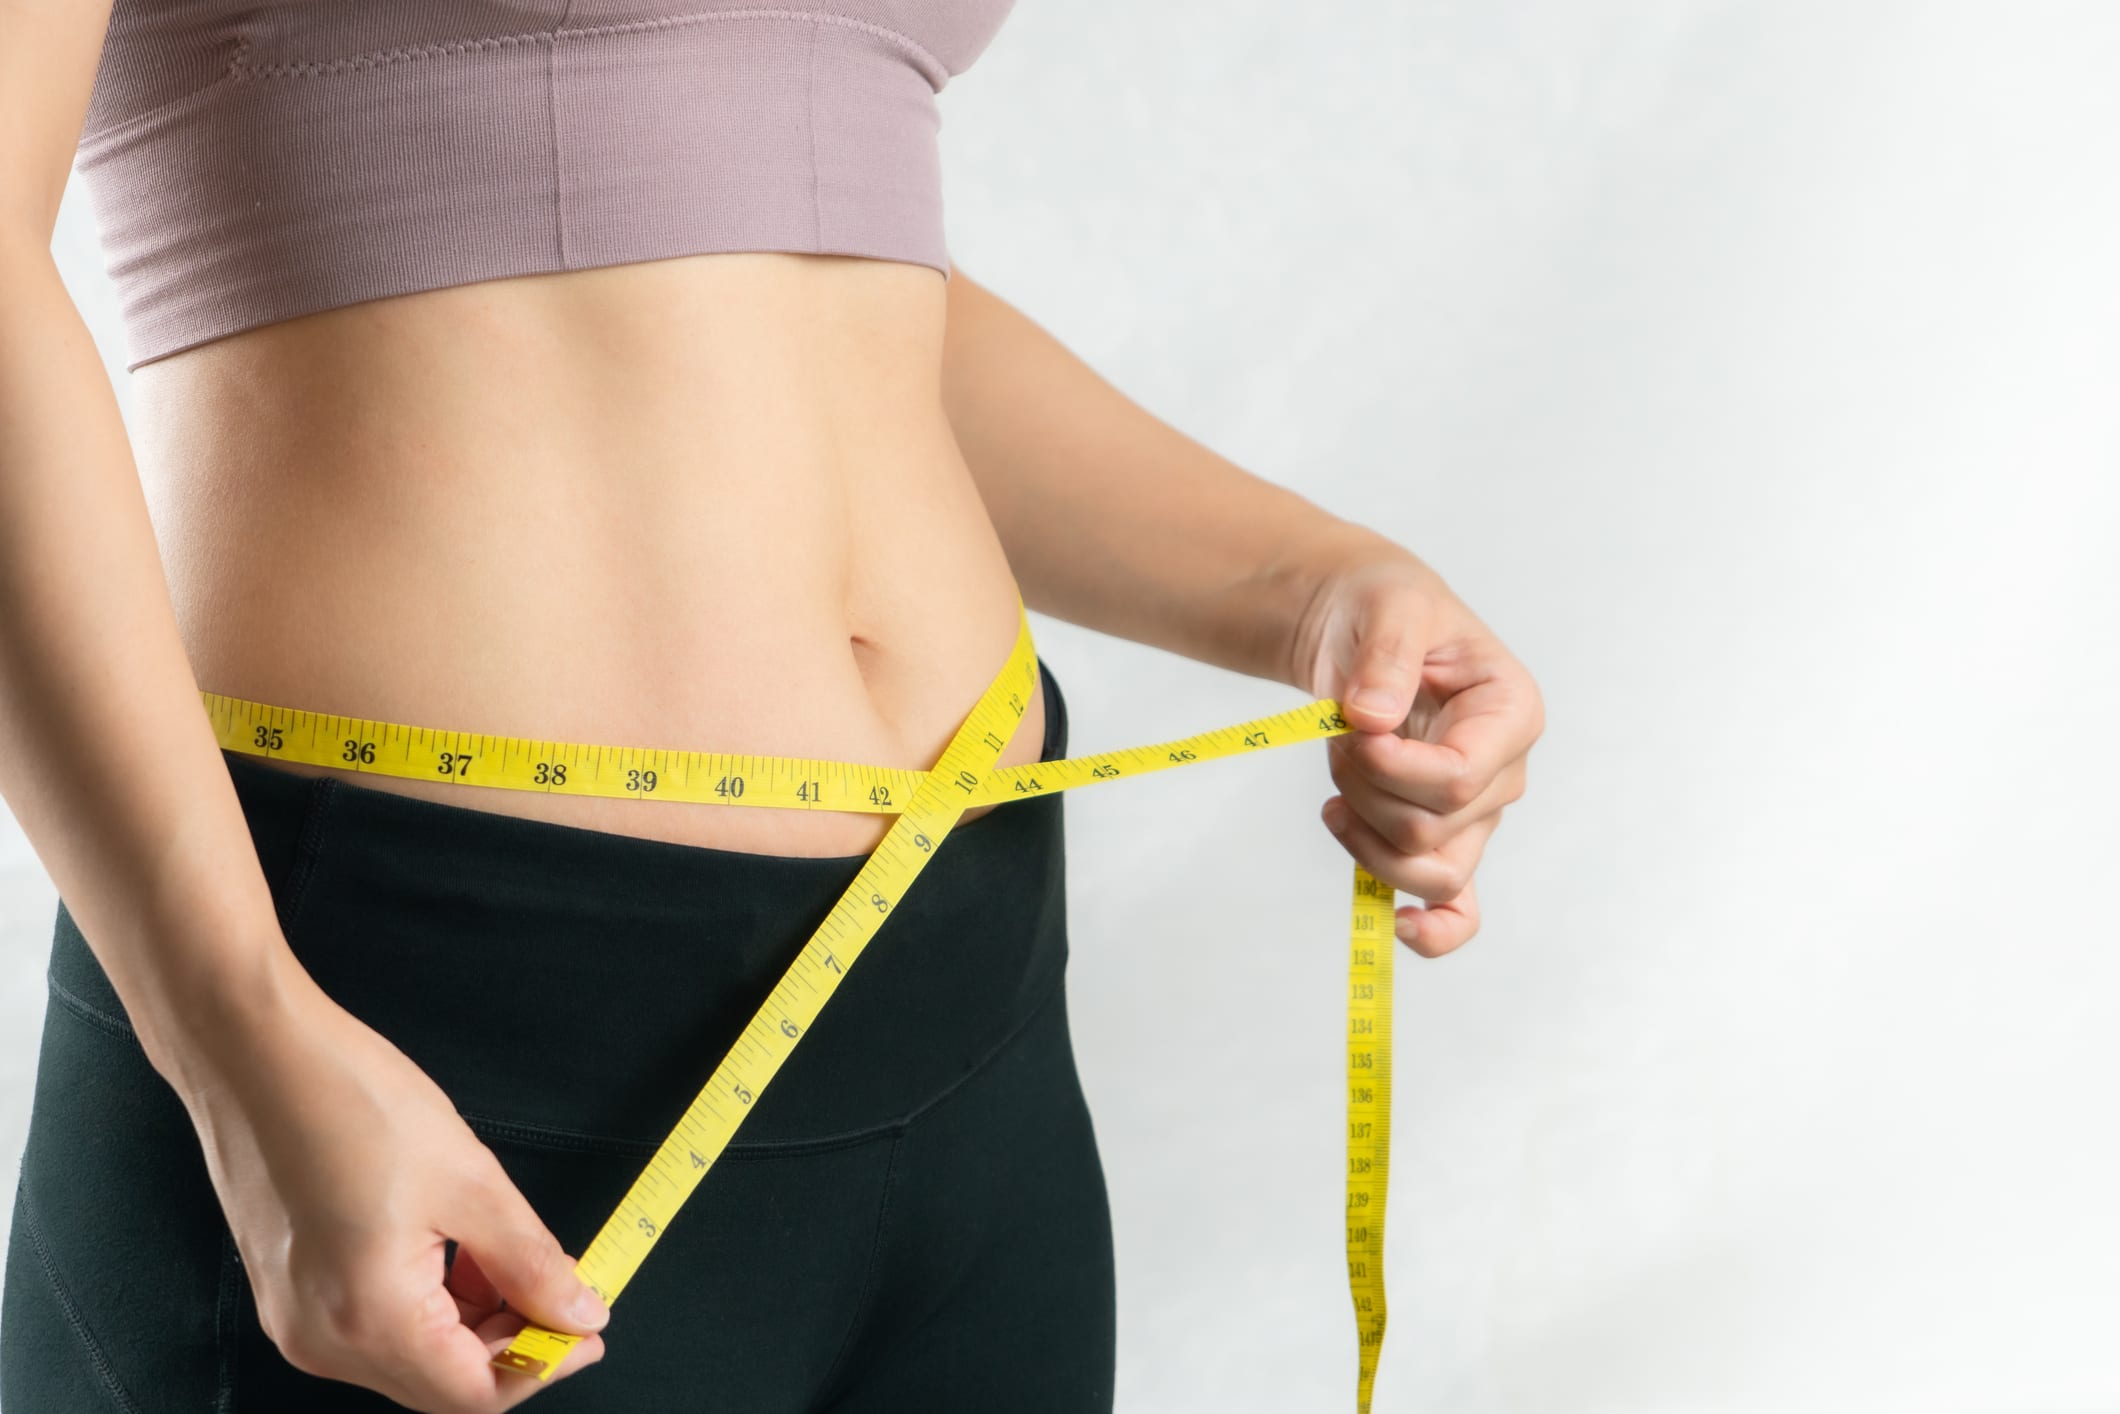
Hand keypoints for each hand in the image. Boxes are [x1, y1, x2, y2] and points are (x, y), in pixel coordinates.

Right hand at [174, 958, 608, 1411]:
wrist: (253, 1053)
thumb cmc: (351, 1102)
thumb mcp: (470, 1182)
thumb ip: (531, 1262)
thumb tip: (581, 1313)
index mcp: (369, 1321)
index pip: (474, 1395)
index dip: (544, 1365)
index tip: (589, 1329)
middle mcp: (322, 1341)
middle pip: (441, 1384)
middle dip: (510, 1342)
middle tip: (559, 1284)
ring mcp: (296, 1320)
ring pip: (410, 1356)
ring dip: (471, 1321)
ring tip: (506, 1252)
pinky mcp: (288, 1292)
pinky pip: (375, 1326)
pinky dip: (428, 1303)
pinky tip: (455, 1248)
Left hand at [1285, 540, 1543, 957]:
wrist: (1358, 628)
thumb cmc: (1384, 610)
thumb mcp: (1387, 607)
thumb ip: (1386, 656)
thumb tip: (1372, 718)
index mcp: (1511, 711)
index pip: (1461, 779)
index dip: (1395, 771)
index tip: (1354, 733)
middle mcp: (1504, 772)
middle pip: (1432, 830)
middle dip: (1365, 789)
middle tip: (1340, 736)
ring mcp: (1476, 814)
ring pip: (1430, 872)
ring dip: (1363, 836)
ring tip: (1337, 782)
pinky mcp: (1443, 839)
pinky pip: (1456, 909)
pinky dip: (1434, 930)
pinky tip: (1397, 926)